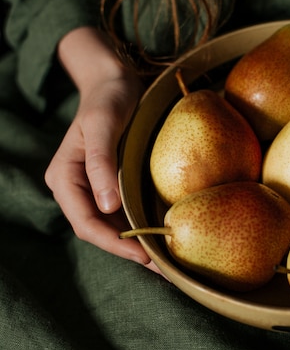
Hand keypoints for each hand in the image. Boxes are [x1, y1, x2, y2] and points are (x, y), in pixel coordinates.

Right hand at [44, 27, 161, 273]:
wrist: (115, 81)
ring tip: (165, 261)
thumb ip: (102, 164)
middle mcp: (76, 188)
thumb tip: (106, 207)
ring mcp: (93, 189)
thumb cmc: (108, 99)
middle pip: (98, 231)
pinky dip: (139, 228)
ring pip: (111, 227)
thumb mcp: (104, 126)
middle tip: (162, 267)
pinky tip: (160, 237)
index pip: (86, 222)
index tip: (144, 255)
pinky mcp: (111, 185)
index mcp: (64, 178)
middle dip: (127, 250)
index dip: (114, 244)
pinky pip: (122, 214)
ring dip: (135, 244)